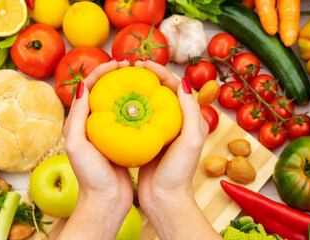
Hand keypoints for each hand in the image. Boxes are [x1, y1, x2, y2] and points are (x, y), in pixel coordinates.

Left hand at [58, 59, 133, 239]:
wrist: (106, 200)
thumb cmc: (91, 177)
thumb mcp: (78, 146)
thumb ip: (77, 118)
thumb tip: (81, 87)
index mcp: (79, 123)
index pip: (87, 87)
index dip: (100, 72)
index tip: (117, 63)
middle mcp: (92, 124)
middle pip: (103, 91)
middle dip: (115, 74)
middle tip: (130, 65)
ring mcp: (108, 132)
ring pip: (117, 101)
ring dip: (126, 87)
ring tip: (140, 77)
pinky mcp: (121, 140)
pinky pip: (128, 116)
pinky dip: (135, 104)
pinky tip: (146, 100)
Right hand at [135, 59, 221, 239]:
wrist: (164, 198)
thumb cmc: (179, 173)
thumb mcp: (190, 141)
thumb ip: (190, 112)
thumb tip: (183, 82)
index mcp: (190, 119)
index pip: (176, 86)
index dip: (161, 72)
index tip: (143, 64)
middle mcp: (176, 122)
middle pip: (161, 91)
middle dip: (147, 76)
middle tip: (130, 67)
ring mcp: (161, 131)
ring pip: (149, 102)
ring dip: (137, 89)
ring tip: (122, 79)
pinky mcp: (148, 139)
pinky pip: (139, 117)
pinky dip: (131, 106)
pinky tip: (118, 103)